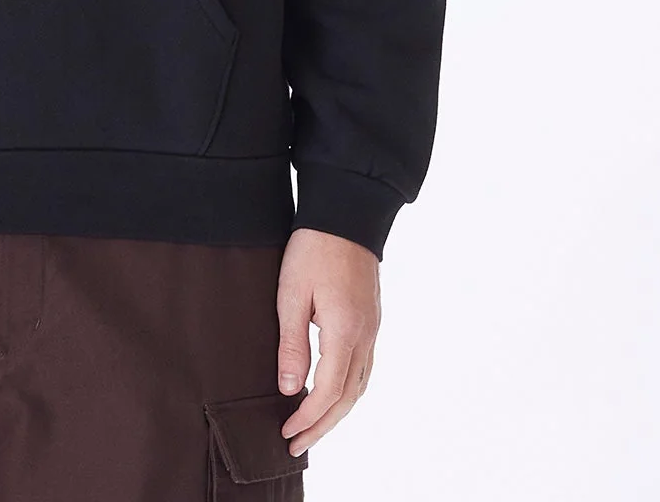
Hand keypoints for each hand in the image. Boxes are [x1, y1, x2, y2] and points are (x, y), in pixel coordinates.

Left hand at [275, 227, 380, 458]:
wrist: (345, 214)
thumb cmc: (313, 249)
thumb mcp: (291, 294)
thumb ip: (293, 343)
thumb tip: (290, 389)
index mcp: (345, 331)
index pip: (329, 391)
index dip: (308, 417)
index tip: (286, 432)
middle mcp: (366, 336)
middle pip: (348, 397)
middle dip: (323, 425)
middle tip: (297, 445)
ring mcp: (373, 329)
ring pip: (360, 386)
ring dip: (337, 412)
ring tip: (312, 427)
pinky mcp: (371, 320)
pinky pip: (364, 368)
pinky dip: (348, 390)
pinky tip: (332, 394)